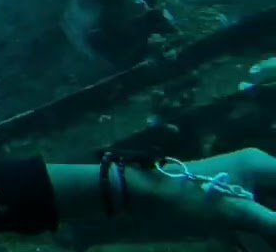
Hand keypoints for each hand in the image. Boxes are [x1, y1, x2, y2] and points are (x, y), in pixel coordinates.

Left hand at [137, 148, 275, 235]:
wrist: (146, 200)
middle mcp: (257, 172)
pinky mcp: (232, 204)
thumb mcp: (239, 213)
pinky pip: (260, 218)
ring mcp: (244, 188)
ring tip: (267, 241)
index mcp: (261, 165)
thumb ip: (275, 223)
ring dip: (271, 227)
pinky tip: (264, 243)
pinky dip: (265, 231)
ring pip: (272, 210)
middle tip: (271, 235)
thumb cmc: (192, 200)